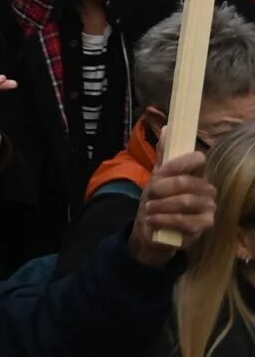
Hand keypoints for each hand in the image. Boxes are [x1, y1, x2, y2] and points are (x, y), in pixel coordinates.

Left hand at [131, 150, 219, 264]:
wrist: (153, 228)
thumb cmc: (157, 200)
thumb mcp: (157, 176)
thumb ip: (164, 153)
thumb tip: (168, 128)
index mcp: (198, 173)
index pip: (196, 159)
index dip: (176, 164)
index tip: (158, 173)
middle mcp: (208, 190)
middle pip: (185, 182)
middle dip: (161, 188)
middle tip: (148, 194)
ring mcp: (209, 208)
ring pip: (185, 201)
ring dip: (161, 205)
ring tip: (149, 209)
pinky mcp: (204, 226)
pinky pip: (185, 220)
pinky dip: (164, 219)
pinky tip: (153, 220)